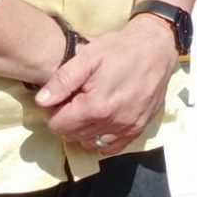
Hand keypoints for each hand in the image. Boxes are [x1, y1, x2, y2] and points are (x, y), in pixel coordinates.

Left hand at [32, 17, 178, 156]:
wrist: (155, 48)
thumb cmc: (119, 49)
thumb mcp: (87, 56)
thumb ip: (63, 80)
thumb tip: (42, 101)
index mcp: (96, 106)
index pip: (59, 125)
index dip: (52, 112)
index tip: (60, 97)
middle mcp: (112, 123)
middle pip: (73, 135)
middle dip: (66, 120)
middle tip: (72, 99)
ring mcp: (127, 129)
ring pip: (90, 144)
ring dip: (82, 130)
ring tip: (86, 109)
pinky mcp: (138, 129)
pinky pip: (112, 147)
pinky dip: (101, 138)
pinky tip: (101, 121)